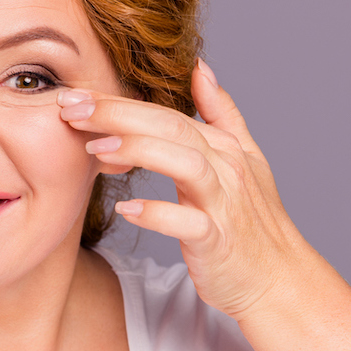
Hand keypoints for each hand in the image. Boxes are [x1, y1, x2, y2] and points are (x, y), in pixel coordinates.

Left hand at [59, 59, 313, 319]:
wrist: (280, 281)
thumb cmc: (254, 223)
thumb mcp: (246, 159)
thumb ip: (222, 113)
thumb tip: (200, 69)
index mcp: (223, 147)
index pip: (165, 113)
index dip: (119, 102)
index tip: (74, 97)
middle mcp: (226, 168)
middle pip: (171, 127)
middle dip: (118, 114)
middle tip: (70, 110)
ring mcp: (224, 204)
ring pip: (185, 164)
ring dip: (139, 151)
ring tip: (94, 149)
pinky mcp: (219, 241)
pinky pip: (189, 223)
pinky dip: (158, 214)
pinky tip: (125, 209)